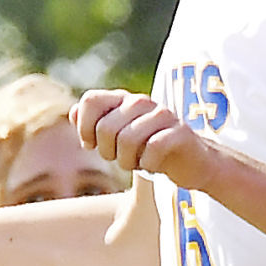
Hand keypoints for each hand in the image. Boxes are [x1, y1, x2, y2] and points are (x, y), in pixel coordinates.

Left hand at [75, 90, 211, 185]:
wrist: (193, 162)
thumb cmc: (149, 150)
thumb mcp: (118, 137)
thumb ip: (94, 123)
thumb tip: (73, 112)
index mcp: (124, 100)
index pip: (90, 101)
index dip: (85, 128)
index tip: (92, 145)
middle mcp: (143, 102)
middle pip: (105, 128)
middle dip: (108, 152)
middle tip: (122, 158)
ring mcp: (163, 115)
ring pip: (127, 140)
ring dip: (128, 161)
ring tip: (138, 163)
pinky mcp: (181, 133)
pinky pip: (153, 150)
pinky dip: (149, 165)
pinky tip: (155, 166)